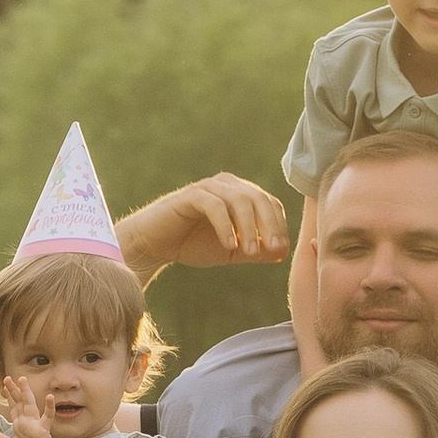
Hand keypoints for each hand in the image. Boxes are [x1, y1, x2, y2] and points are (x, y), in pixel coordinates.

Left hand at [0, 378, 64, 437]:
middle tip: (7, 378)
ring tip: (23, 379)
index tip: (4, 386)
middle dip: (13, 391)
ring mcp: (36, 425)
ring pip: (30, 405)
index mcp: (20, 425)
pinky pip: (47, 417)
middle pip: (19, 403)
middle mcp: (28, 422)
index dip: (9, 397)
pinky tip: (49, 397)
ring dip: (26, 392)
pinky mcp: (43, 431)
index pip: (14, 408)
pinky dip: (49, 407)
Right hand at [116, 172, 289, 277]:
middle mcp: (227, 185)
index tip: (280, 251)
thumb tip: (282, 252)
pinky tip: (229, 245)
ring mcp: (209, 188)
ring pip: (239, 200)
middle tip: (272, 250)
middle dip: (269, 225)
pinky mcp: (190, 195)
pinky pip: (215, 206)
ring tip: (249, 252)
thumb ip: (255, 250)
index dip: (278, 226)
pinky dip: (225, 225)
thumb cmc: (193, 244)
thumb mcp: (231, 250)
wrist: (155, 245)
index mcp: (240, 194)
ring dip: (248, 227)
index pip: (270, 203)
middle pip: (258, 198)